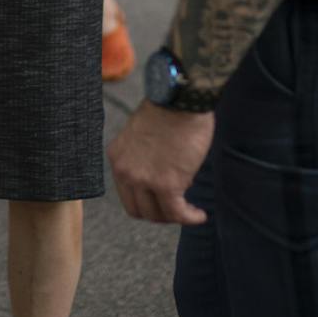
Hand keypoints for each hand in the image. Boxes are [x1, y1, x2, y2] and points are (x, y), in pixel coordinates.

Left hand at [108, 101, 213, 224]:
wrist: (179, 99)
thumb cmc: (168, 110)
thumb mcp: (143, 136)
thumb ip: (146, 159)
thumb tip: (166, 180)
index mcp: (117, 157)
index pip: (127, 194)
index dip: (147, 202)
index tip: (162, 200)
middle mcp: (126, 172)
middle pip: (140, 210)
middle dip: (160, 213)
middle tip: (177, 207)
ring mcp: (144, 180)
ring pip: (158, 215)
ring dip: (175, 216)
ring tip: (190, 210)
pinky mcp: (167, 185)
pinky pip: (177, 213)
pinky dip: (190, 217)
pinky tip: (200, 215)